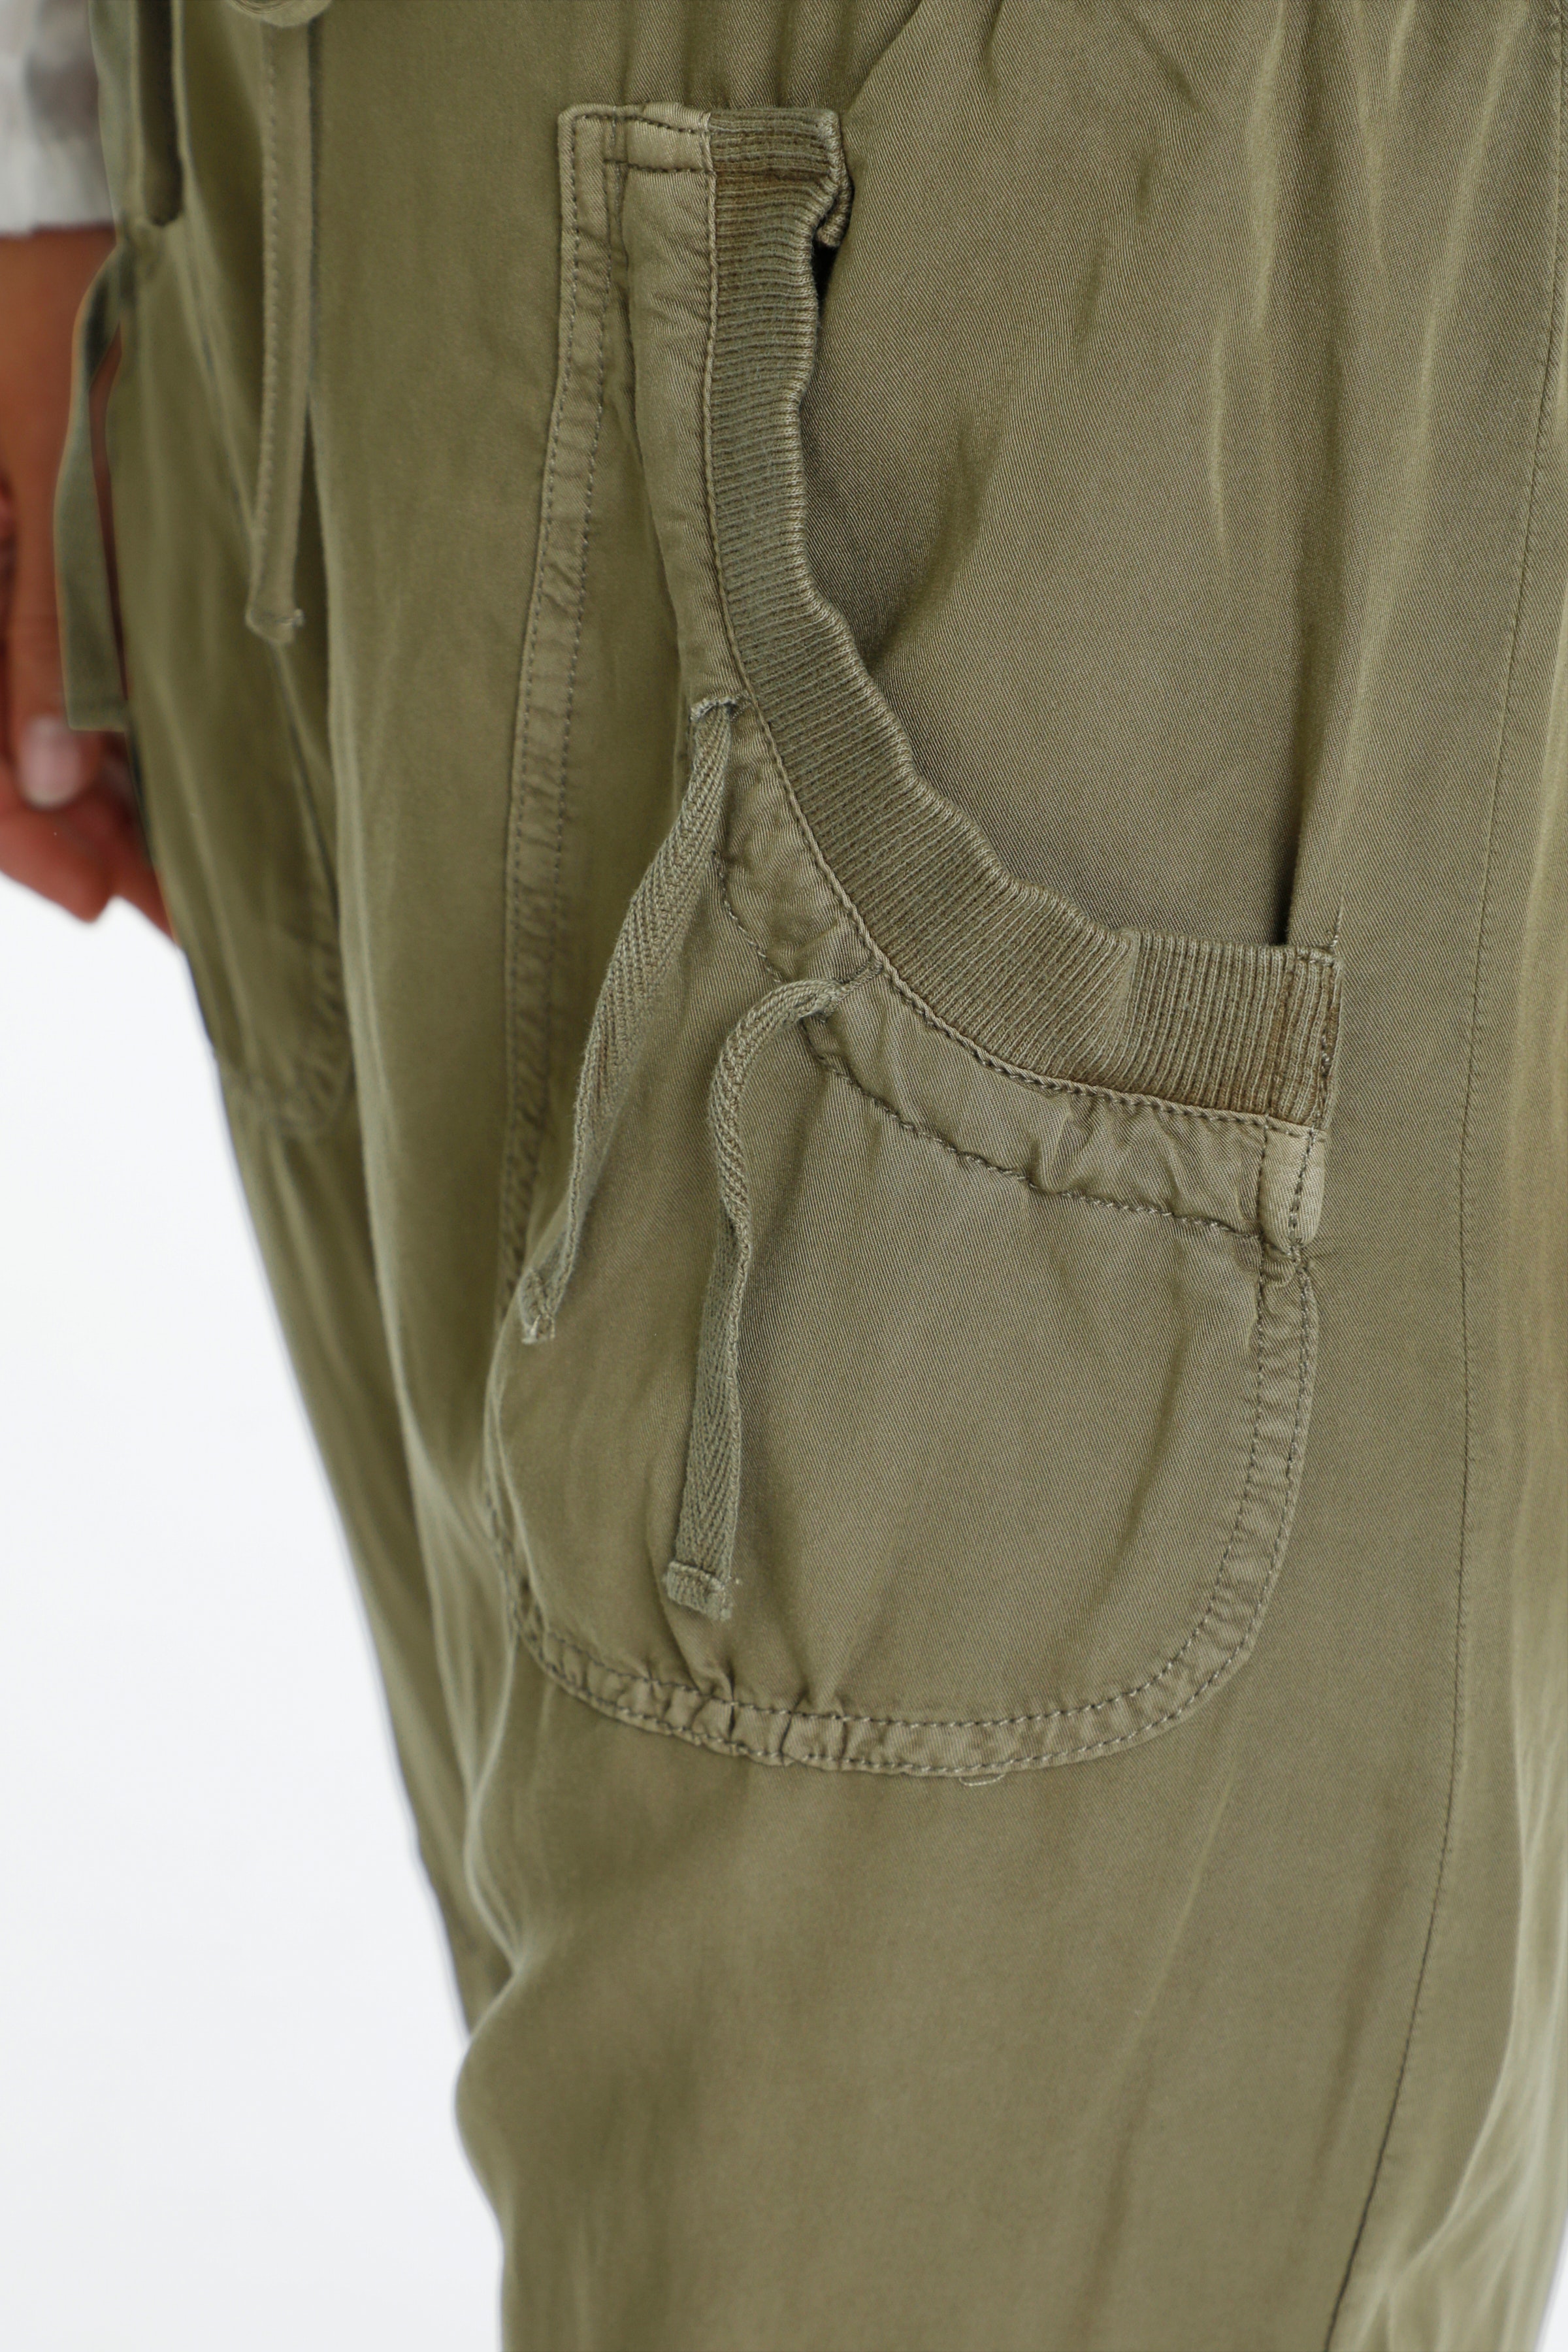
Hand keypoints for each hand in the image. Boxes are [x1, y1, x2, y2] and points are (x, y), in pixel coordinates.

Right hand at [0, 227, 170, 935]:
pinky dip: (108, 733)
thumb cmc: (61, 313)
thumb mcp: (58, 467)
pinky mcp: (43, 554)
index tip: (104, 899)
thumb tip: (49, 773)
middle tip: (174, 910)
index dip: (20, 839)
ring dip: (101, 801)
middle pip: (2, 752)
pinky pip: (58, 670)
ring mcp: (7, 570)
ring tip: (184, 870)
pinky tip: (160, 780)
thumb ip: (49, 624)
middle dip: (79, 839)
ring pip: (36, 723)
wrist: (64, 200)